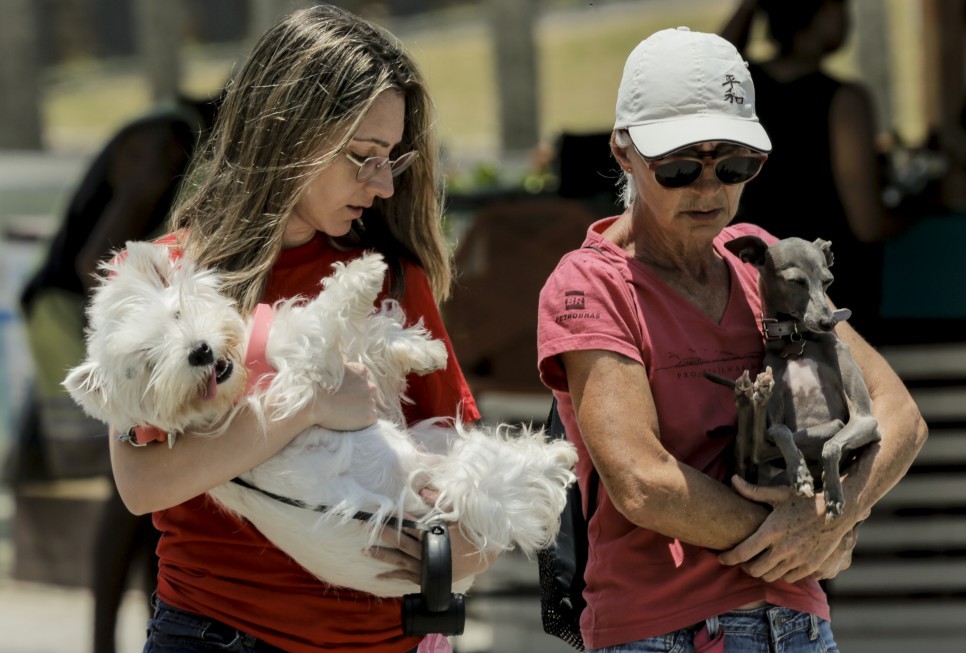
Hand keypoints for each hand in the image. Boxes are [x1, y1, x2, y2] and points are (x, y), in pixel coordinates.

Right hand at [310, 362, 377, 430]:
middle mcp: (370, 385)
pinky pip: (370, 418)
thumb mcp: (331, 366)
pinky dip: (362, 420)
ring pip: (369, 406)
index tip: (345, 390)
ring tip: (345, 412)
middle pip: (368, 392)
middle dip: (359, 397)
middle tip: (344, 403)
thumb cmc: (319, 384)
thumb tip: (339, 356)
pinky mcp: (369, 416)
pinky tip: (349, 420)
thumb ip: (342, 365)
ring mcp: (370, 402)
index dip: (354, 385)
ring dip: (360, 409)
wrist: (315, 403)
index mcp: (362, 372)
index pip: (364, 378)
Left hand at [365, 488, 496, 584]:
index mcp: (436, 536)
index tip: (381, 512)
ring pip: (401, 561)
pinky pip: (407, 577)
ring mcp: (427, 567)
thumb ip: (440, 502)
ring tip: (366, 550)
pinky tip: (379, 575)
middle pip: (401, 543)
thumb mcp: (459, 513)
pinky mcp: (428, 577)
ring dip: (383, 555)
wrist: (482, 558)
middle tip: (366, 526)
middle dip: (383, 534)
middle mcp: (429, 553)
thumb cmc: (469, 532)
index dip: (395, 519)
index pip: (411, 526)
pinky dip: (393, 576)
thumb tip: (422, 491)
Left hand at [718, 476, 860, 583]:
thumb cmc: (805, 500)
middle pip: (754, 570)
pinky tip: (778, 564)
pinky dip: (780, 574)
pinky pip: (788, 578)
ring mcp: (798, 560)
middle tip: (741, 560)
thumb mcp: (779, 494)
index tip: (721, 558)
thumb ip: (753, 491)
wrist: (838, 512)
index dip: (728, 558)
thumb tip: (732, 479)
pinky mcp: (811, 567)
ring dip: (761, 572)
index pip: (742, 552)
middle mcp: (783, 548)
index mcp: (772, 531)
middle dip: (744, 567)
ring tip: (758, 562)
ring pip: (770, 576)